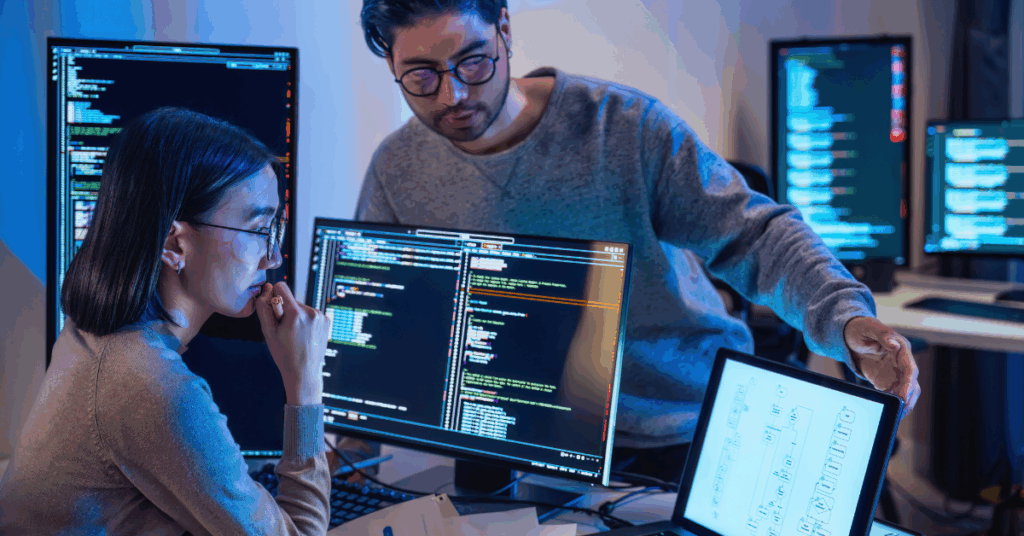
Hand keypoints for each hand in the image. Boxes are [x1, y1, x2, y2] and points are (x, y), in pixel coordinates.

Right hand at [255, 282, 328, 404]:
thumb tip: (267, 288)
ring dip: (295, 317)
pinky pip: (310, 314)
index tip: (274, 312)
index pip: (281, 287)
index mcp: (296, 314)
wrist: (304, 373)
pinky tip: (304, 336)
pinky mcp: (326, 321)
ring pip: (301, 308)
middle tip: (285, 332)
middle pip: (291, 300)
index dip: (273, 297)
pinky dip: (305, 321)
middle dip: (285, 311)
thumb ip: (264, 308)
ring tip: (295, 336)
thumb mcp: (268, 332)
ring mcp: (321, 316)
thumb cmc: (284, 354)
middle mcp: (311, 312)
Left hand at [844, 316, 919, 419]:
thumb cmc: (860, 328)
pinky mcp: (886, 379)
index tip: (904, 396)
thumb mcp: (868, 327)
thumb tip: (894, 343)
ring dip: (902, 403)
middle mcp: (902, 362)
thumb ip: (881, 334)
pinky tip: (886, 410)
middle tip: (900, 412)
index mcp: (901, 349)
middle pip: (911, 384)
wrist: (850, 335)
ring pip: (904, 391)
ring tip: (895, 416)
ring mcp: (895, 372)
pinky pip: (892, 394)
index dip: (909, 383)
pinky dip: (891, 403)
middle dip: (908, 399)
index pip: (910, 368)